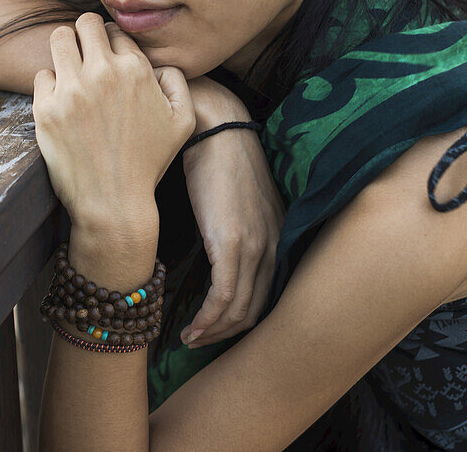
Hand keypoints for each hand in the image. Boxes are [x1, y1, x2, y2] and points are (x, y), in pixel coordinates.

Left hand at [31, 13, 195, 233]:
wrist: (113, 202)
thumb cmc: (148, 163)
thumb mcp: (183, 121)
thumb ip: (177, 81)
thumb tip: (158, 64)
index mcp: (136, 70)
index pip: (115, 31)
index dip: (111, 42)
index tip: (107, 57)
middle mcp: (103, 73)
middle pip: (84, 23)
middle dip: (85, 33)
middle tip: (84, 52)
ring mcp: (72, 89)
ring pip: (58, 38)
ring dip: (63, 48)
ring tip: (67, 67)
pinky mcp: (46, 108)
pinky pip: (41, 75)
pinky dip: (49, 84)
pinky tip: (59, 100)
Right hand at [179, 77, 283, 347]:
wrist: (215, 125)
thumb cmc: (218, 154)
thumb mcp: (237, 195)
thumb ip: (236, 223)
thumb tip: (219, 244)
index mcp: (276, 234)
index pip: (267, 294)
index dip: (242, 319)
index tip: (217, 328)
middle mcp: (272, 244)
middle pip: (255, 309)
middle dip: (227, 333)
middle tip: (199, 340)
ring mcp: (255, 244)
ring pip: (239, 309)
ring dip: (213, 331)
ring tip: (190, 338)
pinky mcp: (231, 241)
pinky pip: (223, 297)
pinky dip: (208, 320)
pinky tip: (190, 328)